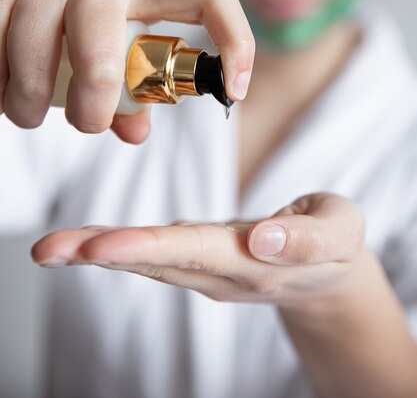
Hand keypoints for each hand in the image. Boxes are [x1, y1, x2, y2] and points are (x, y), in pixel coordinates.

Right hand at [0, 0, 253, 142]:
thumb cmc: (57, 10)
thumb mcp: (99, 36)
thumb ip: (122, 87)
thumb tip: (135, 132)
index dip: (235, 41)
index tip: (234, 91)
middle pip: (105, 63)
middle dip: (91, 111)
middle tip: (83, 123)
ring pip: (35, 70)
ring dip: (25, 107)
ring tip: (24, 104)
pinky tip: (1, 80)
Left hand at [31, 193, 364, 306]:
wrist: (328, 274)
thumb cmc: (334, 244)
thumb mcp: (341, 232)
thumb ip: (307, 238)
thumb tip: (261, 238)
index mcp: (254, 261)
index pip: (195, 252)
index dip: (148, 248)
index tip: (101, 247)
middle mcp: (220, 271)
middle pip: (156, 262)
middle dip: (102, 254)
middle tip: (49, 250)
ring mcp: (207, 270)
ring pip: (148, 262)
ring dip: (97, 253)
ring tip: (50, 248)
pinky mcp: (200, 260)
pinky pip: (154, 255)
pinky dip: (117, 249)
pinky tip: (87, 245)